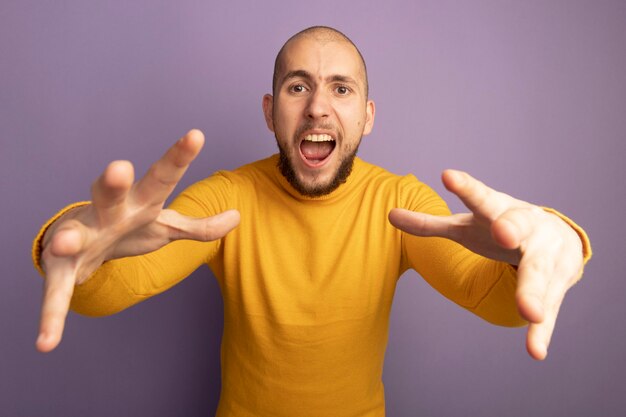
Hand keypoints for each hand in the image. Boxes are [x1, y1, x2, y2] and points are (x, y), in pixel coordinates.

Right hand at [37, 129, 239, 352]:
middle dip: (112, 182)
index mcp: (138, 204)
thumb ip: (199, 227)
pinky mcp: (61, 269)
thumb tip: (237, 217)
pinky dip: (51, 316)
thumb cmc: (128, 228)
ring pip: (74, 235)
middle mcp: (107, 213)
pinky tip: (46, 342)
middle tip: (119, 169)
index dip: (178, 157)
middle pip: (109, 194)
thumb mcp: (165, 227)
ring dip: (71, 239)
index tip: (196, 135)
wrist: (76, 244)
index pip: (161, 177)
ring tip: (69, 241)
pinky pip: (56, 292)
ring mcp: (81, 238)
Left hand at [388, 170, 583, 359]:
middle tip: (503, 233)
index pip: (479, 197)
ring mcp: (544, 256)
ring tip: (530, 312)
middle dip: (511, 229)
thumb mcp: (466, 225)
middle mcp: (525, 229)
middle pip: (517, 228)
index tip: (448, 176)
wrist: (560, 237)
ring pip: (537, 273)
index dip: (465, 188)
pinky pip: (549, 309)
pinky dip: (542, 331)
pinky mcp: (555, 284)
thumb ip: (430, 223)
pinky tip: (535, 351)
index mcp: (498, 211)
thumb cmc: (501, 226)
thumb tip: (390, 214)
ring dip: (533, 291)